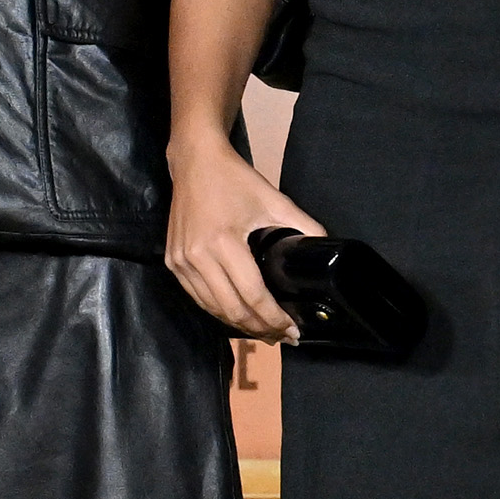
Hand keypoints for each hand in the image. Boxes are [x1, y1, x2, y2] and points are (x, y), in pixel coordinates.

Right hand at [165, 128, 323, 339]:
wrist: (195, 162)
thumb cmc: (235, 180)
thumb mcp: (274, 200)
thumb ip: (304, 225)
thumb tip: (327, 248)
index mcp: (223, 242)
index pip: (252, 295)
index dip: (274, 318)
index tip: (292, 329)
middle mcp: (197, 257)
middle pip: (231, 310)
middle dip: (260, 329)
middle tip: (282, 336)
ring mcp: (180, 262)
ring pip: (212, 308)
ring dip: (239, 325)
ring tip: (265, 331)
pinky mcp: (172, 262)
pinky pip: (197, 297)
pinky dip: (219, 311)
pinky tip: (238, 316)